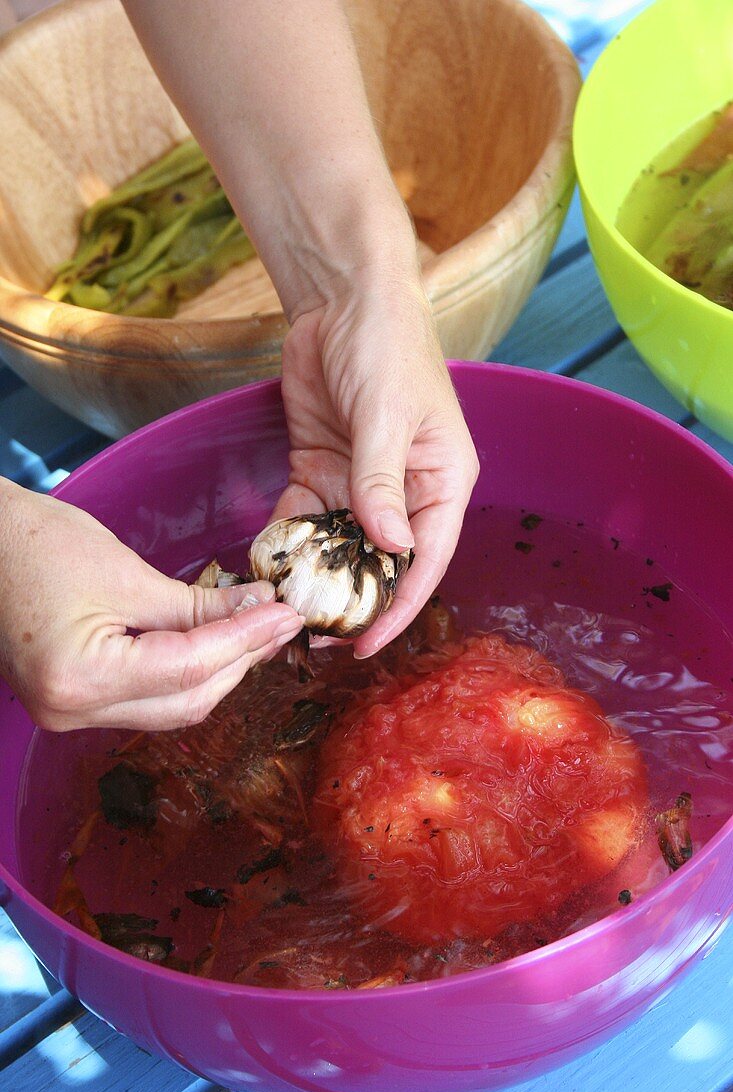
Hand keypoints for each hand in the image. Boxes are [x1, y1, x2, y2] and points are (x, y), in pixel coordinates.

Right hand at [0, 481, 303, 730]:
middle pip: (185, 700)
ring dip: (219, 670)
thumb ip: (198, 605)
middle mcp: (71, 711)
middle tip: (281, 623)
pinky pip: (146, 698)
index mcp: (80, 679)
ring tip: (259, 632)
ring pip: (170, 706)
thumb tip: (259, 609)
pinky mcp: (73, 700)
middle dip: (240, 661)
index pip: (189, 668)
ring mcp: (69, 713)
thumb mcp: (127, 573)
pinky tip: (218, 644)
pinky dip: (187, 673)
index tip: (286, 615)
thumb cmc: (34, 543)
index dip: (246, 640)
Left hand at [273, 269, 478, 657]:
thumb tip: (389, 546)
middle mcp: (405, 492)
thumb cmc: (387, 346)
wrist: (342, 296)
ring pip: (339, 547)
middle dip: (351, 601)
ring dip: (315, 577)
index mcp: (441, 482)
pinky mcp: (322, 469)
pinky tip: (267, 565)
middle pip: (380, 563)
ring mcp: (361, 483)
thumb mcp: (387, 414)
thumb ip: (382, 481)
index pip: (423, 559)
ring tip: (284, 612)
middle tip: (314, 638)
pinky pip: (305, 516)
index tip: (366, 643)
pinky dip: (287, 540)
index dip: (397, 607)